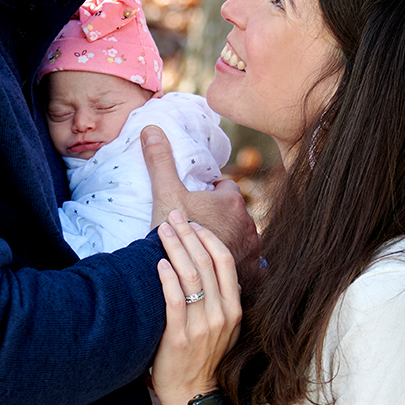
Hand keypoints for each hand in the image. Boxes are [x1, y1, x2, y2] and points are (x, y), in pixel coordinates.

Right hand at [142, 125, 259, 289]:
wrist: (182, 277)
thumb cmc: (174, 233)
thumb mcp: (165, 193)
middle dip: (222, 219)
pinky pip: (253, 267)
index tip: (195, 204)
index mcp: (232, 201)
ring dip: (232, 241)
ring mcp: (253, 250)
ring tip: (210, 251)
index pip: (225, 188)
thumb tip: (151, 128)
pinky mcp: (252, 273)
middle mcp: (249, 223)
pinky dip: (244, 267)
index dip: (210, 194)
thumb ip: (160, 160)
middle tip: (199, 229)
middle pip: (236, 214)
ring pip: (245, 239)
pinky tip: (230, 271)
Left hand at [151, 211, 241, 404]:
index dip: (208, 238)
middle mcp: (222, 314)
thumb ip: (221, 299)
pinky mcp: (180, 336)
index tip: (192, 224)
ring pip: (190, 276)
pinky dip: (167, 278)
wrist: (195, 395)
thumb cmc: (204, 358)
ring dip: (175, 248)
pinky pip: (175, 300)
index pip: (225, 261)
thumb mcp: (223, 328)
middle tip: (173, 217)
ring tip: (162, 231)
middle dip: (188, 235)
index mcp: (234, 308)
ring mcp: (203, 325)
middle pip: (206, 262)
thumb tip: (210, 268)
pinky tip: (159, 263)